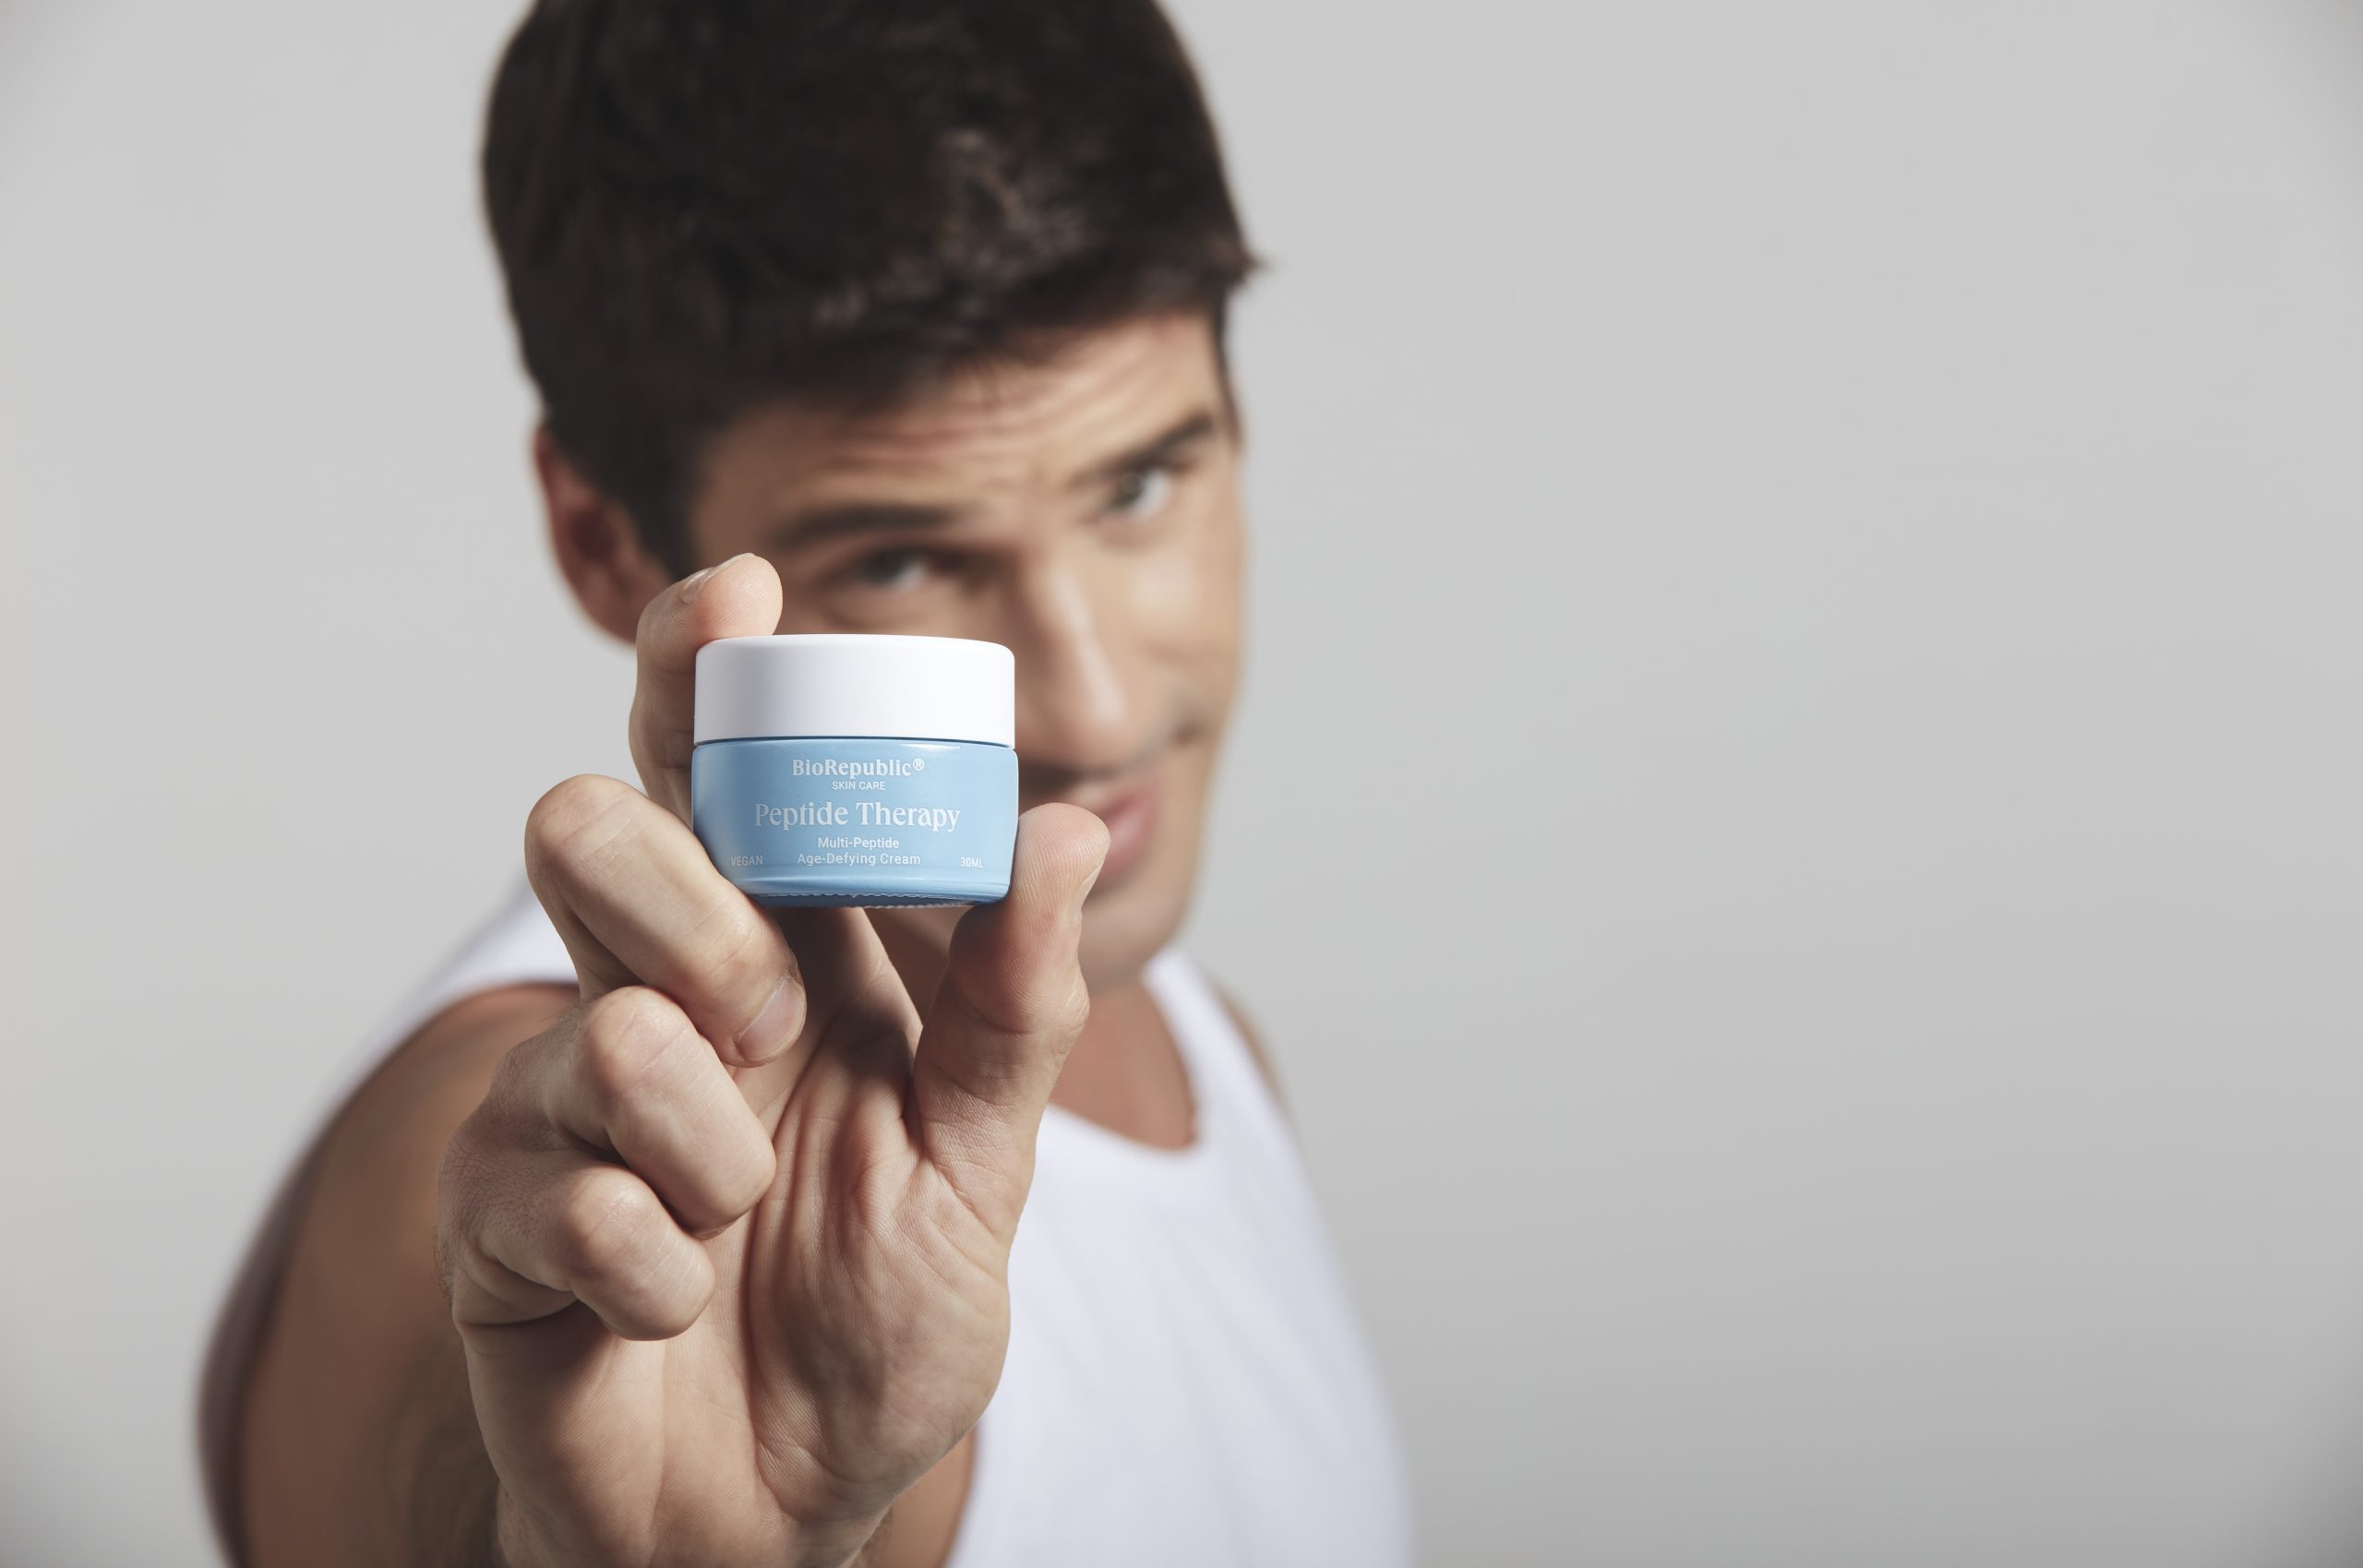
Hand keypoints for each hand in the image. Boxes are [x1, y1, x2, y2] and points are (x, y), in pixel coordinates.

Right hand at [435, 554, 1107, 1567]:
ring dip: (694, 1123)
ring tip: (736, 1203)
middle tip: (771, 1021)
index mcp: (781, 962)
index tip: (739, 588)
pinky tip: (674, 1304)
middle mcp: (657, 999)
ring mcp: (561, 1102)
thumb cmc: (870, 1323)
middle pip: (597, 830)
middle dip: (693, 913)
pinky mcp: (494, 1215)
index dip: (711, 672)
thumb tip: (1062, 825)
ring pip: (584, 1008)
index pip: (724, 778)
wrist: (775, 1510)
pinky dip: (653, 1262)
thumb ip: (1017, 1008)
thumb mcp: (980, 1167)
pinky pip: (555, 1187)